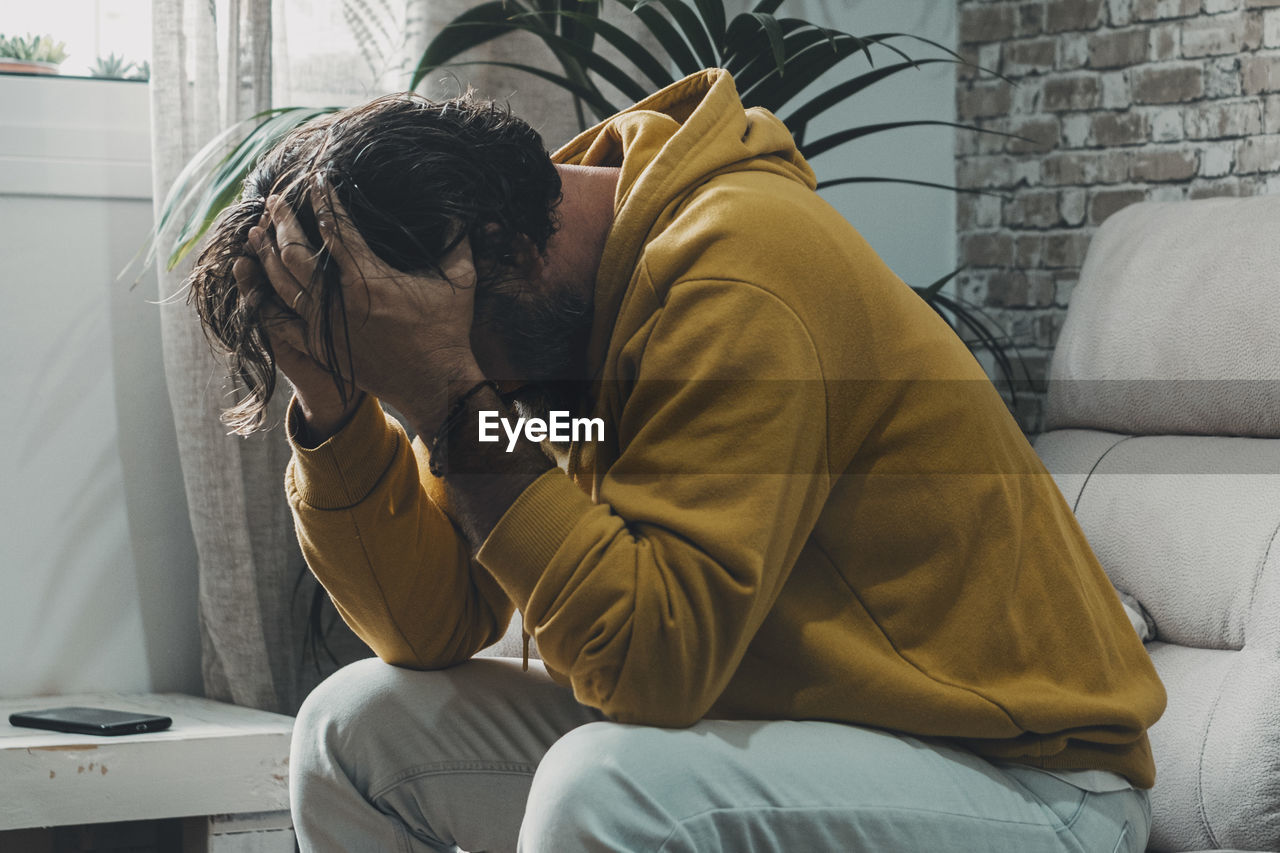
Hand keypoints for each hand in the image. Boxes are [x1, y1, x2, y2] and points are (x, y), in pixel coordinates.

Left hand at [247, 181, 484, 433]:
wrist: (436, 384)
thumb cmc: (448, 332)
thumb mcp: (460, 281)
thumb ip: (457, 241)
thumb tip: (460, 211)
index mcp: (369, 277)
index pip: (335, 226)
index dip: (323, 199)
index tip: (316, 179)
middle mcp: (338, 300)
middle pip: (295, 251)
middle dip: (282, 221)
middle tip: (273, 201)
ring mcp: (325, 326)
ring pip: (281, 283)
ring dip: (265, 254)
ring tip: (255, 233)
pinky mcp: (320, 348)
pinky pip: (280, 322)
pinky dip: (264, 302)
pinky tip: (254, 286)